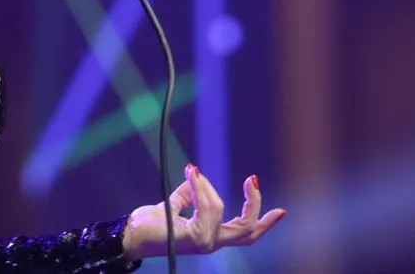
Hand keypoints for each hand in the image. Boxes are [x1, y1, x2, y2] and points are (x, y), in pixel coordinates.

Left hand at [121, 164, 285, 259]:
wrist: (131, 235)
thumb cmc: (149, 224)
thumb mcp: (173, 204)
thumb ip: (189, 193)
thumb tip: (195, 174)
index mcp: (211, 237)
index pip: (245, 234)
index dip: (264, 223)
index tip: (282, 211)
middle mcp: (211, 243)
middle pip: (246, 230)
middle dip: (254, 205)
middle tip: (252, 180)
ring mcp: (204, 243)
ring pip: (220, 210)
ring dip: (206, 186)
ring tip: (191, 172)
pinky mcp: (194, 238)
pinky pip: (207, 208)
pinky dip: (201, 188)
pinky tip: (192, 175)